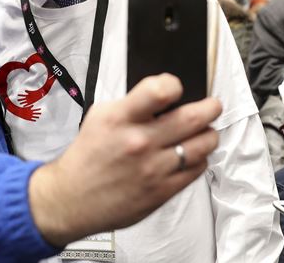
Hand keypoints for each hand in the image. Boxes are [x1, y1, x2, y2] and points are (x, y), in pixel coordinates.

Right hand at [28, 74, 220, 245]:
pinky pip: (197, 169)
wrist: (71, 199)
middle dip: (210, 107)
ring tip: (204, 131)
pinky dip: (200, 158)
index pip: (160, 90)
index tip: (177, 88)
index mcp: (121, 118)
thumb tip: (167, 94)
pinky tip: (191, 154)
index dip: (174, 85)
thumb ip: (134, 104)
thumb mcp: (101, 116)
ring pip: (203, 144)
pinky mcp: (162, 191)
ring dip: (209, 134)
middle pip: (193, 118)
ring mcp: (154, 168)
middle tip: (212, 106)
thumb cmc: (88, 155)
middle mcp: (140, 142)